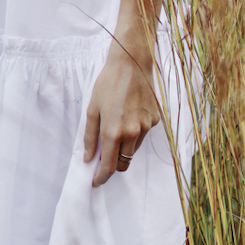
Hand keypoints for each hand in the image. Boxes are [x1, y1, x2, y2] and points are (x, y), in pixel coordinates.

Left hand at [84, 41, 159, 187]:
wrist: (132, 63)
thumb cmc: (108, 84)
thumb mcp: (92, 109)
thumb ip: (90, 137)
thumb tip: (89, 158)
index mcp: (113, 132)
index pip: (109, 166)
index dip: (101, 177)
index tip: (96, 181)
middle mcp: (132, 133)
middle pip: (124, 163)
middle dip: (114, 165)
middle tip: (104, 157)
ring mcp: (146, 128)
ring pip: (134, 150)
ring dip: (124, 147)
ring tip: (117, 126)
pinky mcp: (156, 120)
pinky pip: (143, 134)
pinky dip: (135, 132)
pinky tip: (129, 114)